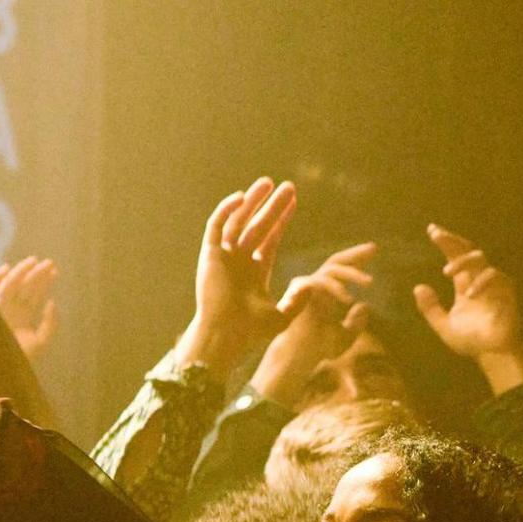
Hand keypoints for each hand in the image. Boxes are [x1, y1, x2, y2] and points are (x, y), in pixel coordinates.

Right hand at [0, 256, 59, 358]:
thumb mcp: (41, 341)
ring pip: (10, 285)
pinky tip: (7, 268)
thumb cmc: (20, 359)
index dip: (44, 281)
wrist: (1, 370)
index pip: (34, 294)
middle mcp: (11, 308)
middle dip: (36, 273)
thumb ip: (49, 324)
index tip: (55, 270)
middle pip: (24, 286)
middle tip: (48, 262)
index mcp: (23, 315)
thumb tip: (52, 302)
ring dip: (20, 272)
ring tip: (33, 262)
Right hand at [172, 177, 298, 374]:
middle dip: (272, 206)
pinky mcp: (210, 255)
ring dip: (252, 201)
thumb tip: (312, 285)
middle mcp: (238, 261)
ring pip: (238, 221)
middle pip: (257, 225)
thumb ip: (297, 301)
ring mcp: (223, 257)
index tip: (293, 202)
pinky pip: (216, 226)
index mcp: (254, 272)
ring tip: (268, 183)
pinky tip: (242, 197)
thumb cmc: (250, 333)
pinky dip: (227, 210)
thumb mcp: (281, 316)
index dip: (281, 220)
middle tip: (287, 186)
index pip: (269, 239)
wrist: (225, 338)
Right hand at [248, 242, 376, 408]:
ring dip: (352, 274)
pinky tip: (348, 299)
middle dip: (355, 254)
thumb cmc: (317, 349)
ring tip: (369, 282)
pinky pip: (319, 282)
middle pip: (335, 262)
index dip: (357, 262)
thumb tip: (364, 305)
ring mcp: (306, 287)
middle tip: (373, 248)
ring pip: (331, 270)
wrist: (299, 357)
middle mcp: (315, 287)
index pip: (341, 271)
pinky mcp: (299, 291)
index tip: (374, 251)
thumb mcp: (345, 336)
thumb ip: (356, 323)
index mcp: (325, 294)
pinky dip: (334, 287)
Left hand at [415, 225, 522, 364]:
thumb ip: (430, 308)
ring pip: (480, 259)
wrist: (492, 355)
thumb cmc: (472, 341)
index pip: (455, 257)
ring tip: (446, 271)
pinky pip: (495, 277)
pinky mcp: (507, 291)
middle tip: (436, 235)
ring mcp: (494, 284)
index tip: (432, 230)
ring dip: (462, 261)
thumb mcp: (444, 326)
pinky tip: (469, 294)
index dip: (446, 243)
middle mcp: (478, 279)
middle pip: (468, 250)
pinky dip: (480, 283)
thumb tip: (418, 287)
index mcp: (464, 284)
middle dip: (452, 241)